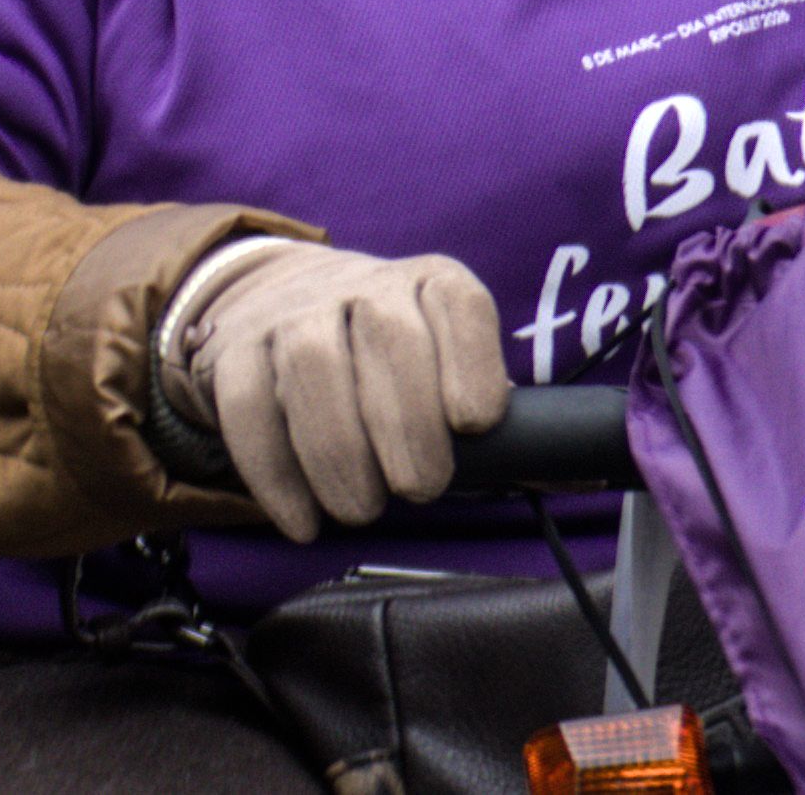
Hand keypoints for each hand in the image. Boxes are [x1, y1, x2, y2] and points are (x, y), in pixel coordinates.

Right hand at [160, 238, 506, 542]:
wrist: (273, 303)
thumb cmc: (380, 357)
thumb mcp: (439, 363)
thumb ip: (492, 418)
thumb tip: (570, 477)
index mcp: (429, 283)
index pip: (458, 302)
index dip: (470, 360)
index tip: (475, 424)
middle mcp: (363, 285)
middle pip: (388, 336)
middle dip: (409, 423)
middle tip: (421, 490)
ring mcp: (292, 314)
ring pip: (314, 367)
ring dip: (340, 451)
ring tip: (361, 509)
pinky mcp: (234, 353)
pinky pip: (247, 407)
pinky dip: (276, 475)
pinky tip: (303, 519)